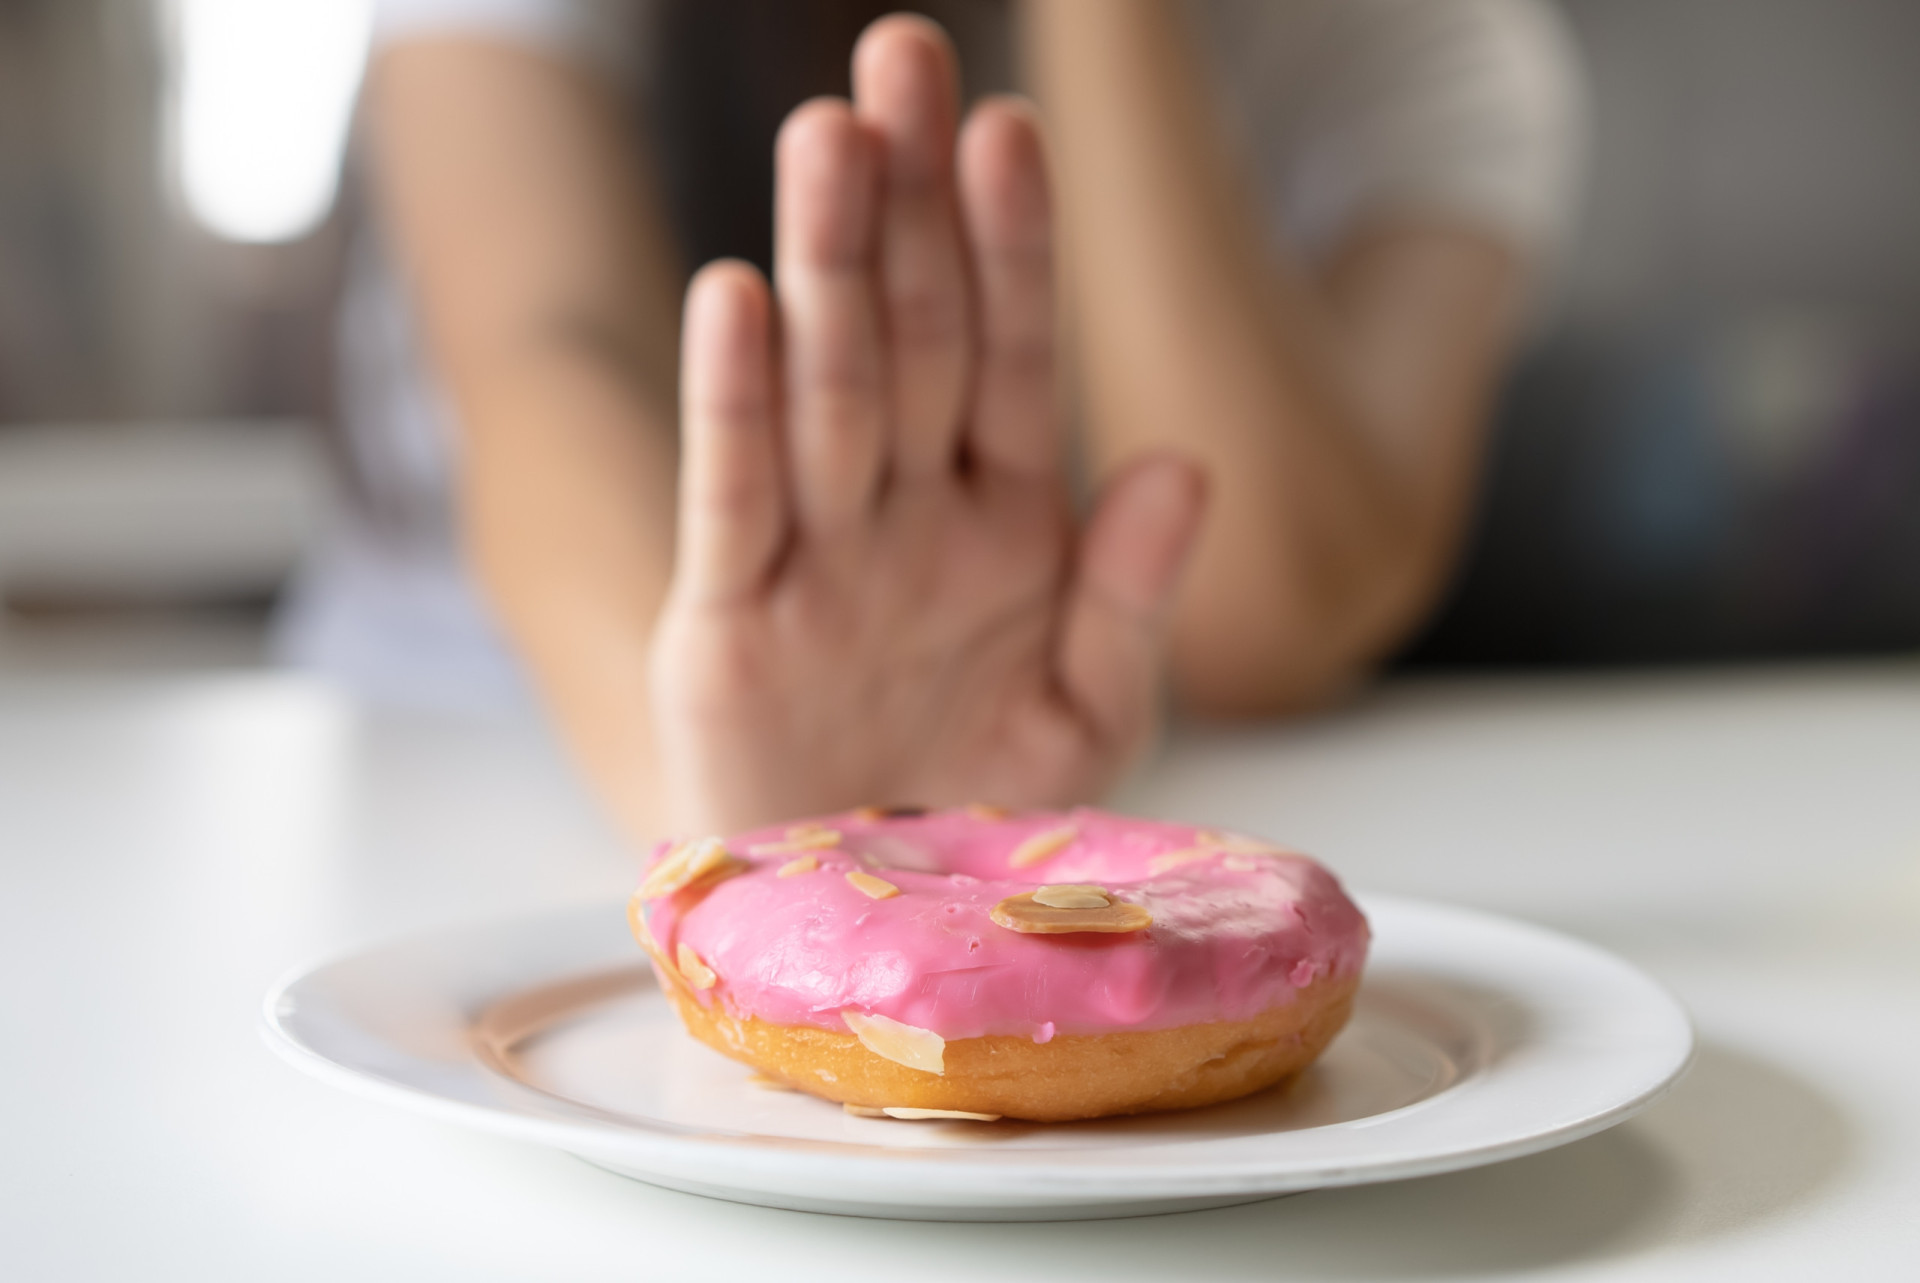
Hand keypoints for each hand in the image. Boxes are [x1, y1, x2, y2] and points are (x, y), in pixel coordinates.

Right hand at [647, 17, 1205, 834]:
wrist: (857, 913)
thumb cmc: (969, 801)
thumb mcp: (1086, 715)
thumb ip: (1130, 595)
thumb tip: (1181, 463)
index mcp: (1003, 518)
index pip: (1009, 354)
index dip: (1012, 245)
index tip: (1012, 130)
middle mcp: (904, 513)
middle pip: (909, 334)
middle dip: (911, 201)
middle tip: (899, 57)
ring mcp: (814, 557)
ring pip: (824, 389)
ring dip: (829, 265)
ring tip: (831, 137)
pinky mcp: (727, 622)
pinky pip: (736, 499)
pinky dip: (735, 406)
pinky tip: (738, 296)